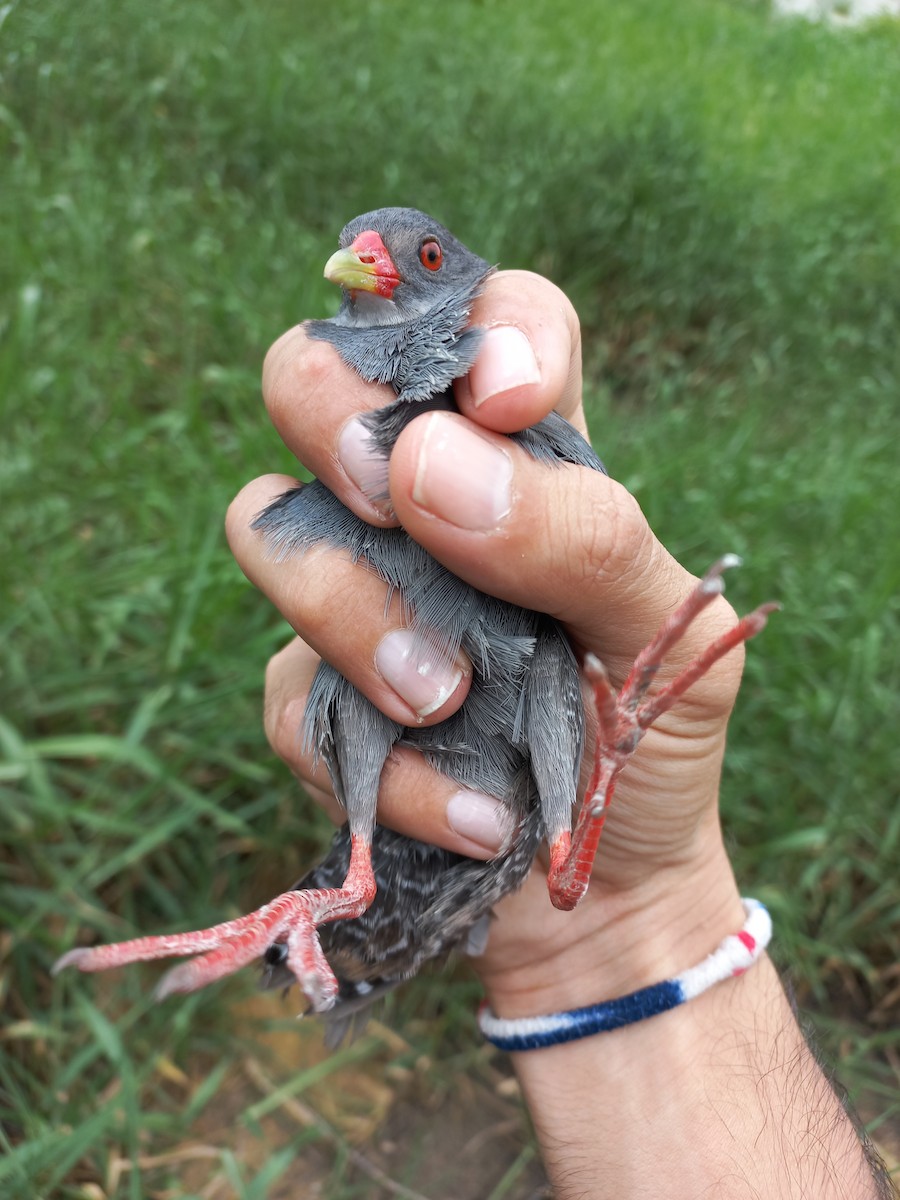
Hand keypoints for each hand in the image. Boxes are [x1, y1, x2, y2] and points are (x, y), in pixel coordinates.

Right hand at [227, 270, 747, 1017]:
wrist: (613, 886)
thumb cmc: (653, 739)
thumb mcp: (664, 634)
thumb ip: (582, 537)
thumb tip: (427, 462)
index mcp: (531, 461)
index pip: (492, 323)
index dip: (486, 329)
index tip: (509, 401)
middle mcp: (424, 508)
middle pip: (316, 379)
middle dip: (330, 412)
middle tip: (389, 499)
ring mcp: (358, 596)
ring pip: (268, 524)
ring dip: (350, 611)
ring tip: (446, 698)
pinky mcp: (320, 700)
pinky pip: (292, 697)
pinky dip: (387, 763)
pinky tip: (473, 811)